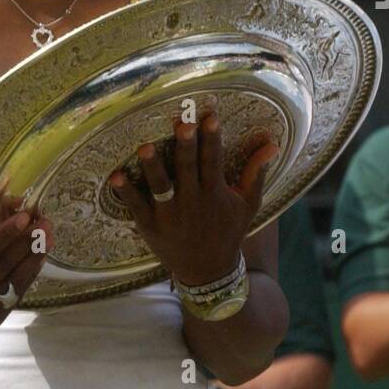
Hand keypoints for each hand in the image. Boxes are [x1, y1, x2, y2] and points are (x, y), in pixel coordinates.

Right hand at [0, 209, 51, 335]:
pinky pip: (14, 298)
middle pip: (3, 267)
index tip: (24, 217)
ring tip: (48, 239)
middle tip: (44, 223)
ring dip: (33, 260)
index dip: (5, 235)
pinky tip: (38, 260)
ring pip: (13, 284)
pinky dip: (28, 278)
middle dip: (26, 243)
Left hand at [109, 114, 277, 285]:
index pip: (214, 160)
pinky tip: (116, 176)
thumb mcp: (248, 204)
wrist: (209, 271)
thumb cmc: (229, 231)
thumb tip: (273, 145)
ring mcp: (170, 215)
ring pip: (160, 187)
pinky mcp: (150, 227)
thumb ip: (257, 173)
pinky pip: (136, 207)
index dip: (212, 139)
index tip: (211, 117)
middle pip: (188, 169)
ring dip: (153, 167)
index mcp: (215, 193)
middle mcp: (193, 202)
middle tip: (183, 124)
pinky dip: (126, 193)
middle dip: (186, 146)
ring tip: (145, 147)